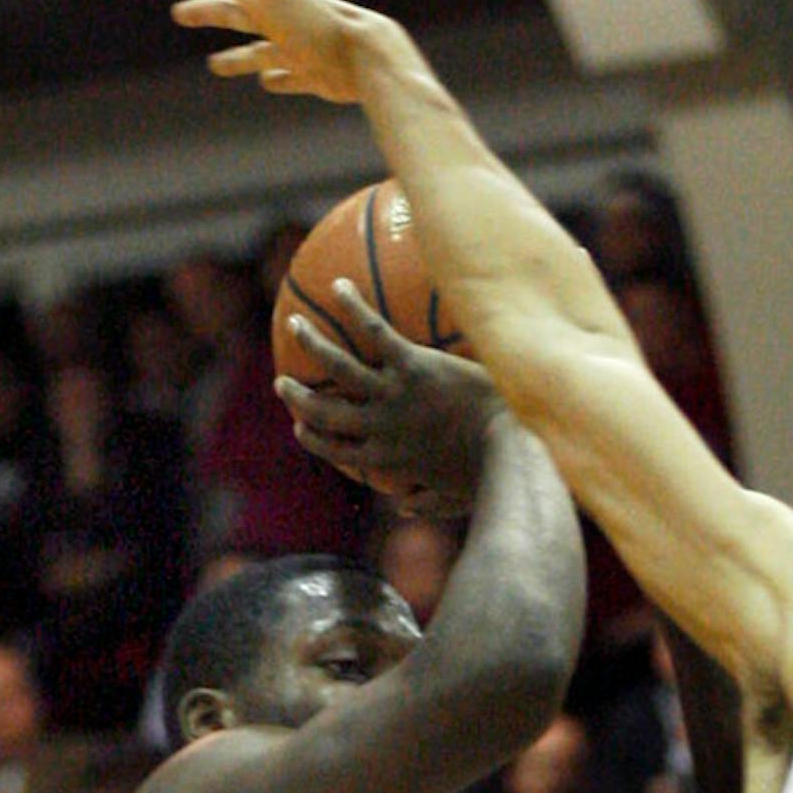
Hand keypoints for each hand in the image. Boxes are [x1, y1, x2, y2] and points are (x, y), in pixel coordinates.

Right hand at [173, 0, 375, 102]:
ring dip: (236, 57)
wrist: (361, 58)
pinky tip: (267, 83)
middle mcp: (279, 20)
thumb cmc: (313, 22)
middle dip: (208, 13)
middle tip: (179, 13)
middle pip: (235, 15)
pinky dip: (276, 79)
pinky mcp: (312, 75)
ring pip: (258, 52)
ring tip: (214, 65)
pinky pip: (289, 77)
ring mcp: (295, 48)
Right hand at [279, 285, 493, 512]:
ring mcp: (394, 396)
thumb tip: (403, 508)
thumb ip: (423, 504)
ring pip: (338, 367)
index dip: (314, 439)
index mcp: (387, 460)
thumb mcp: (452, 498)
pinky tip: (339, 285)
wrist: (510, 447)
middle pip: (326, 411)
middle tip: (283, 382)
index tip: (300, 427)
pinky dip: (353, 307)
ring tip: (295, 322)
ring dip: (312, 343)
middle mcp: (381, 428)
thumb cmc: (488, 474)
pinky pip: (375, 331)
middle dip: (298, 397)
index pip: (338, 451)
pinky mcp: (413, 366)